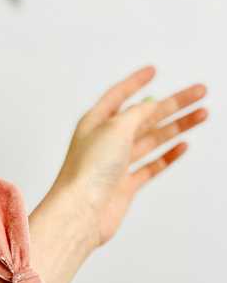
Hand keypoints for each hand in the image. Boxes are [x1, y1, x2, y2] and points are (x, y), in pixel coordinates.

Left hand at [52, 65, 207, 246]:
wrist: (82, 211)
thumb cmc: (88, 169)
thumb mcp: (115, 128)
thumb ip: (136, 114)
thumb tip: (151, 105)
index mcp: (96, 122)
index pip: (119, 96)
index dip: (136, 82)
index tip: (153, 71)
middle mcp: (106, 141)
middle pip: (145, 117)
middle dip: (173, 104)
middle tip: (199, 93)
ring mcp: (117, 164)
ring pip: (152, 139)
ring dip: (177, 127)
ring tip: (201, 115)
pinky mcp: (125, 185)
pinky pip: (151, 165)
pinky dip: (167, 155)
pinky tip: (182, 145)